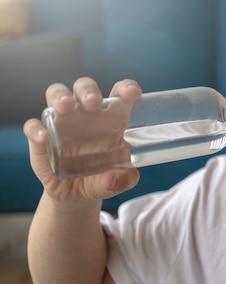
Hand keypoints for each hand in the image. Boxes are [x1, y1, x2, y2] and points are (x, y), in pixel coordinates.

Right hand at [23, 77, 142, 200]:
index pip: (119, 95)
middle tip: (93, 102)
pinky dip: (37, 129)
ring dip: (60, 96)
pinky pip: (34, 126)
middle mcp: (86, 115)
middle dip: (88, 90)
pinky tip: (45, 138)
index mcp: (112, 119)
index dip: (126, 88)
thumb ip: (124, 179)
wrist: (78, 195)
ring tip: (66, 106)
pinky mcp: (41, 138)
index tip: (133, 92)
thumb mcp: (122, 182)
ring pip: (56, 95)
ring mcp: (62, 123)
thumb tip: (110, 179)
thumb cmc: (105, 179)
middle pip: (84, 87)